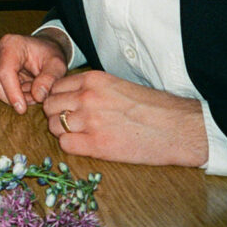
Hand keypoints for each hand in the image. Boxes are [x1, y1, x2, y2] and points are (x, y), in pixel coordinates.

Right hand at [0, 33, 68, 113]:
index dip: (12, 93)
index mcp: (11, 44)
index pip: (5, 72)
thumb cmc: (48, 56)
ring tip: (28, 92)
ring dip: (10, 98)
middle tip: (32, 99)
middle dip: (12, 98)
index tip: (22, 109)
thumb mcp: (57, 65)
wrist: (40, 49)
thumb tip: (38, 96)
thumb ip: (50, 80)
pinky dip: (5, 95)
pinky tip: (19, 89)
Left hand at [42, 70, 207, 166]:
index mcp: (93, 79)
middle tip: (71, 123)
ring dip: (63, 131)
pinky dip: (71, 146)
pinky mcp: (96, 144)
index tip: (66, 107)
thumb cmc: (153, 107)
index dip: (59, 99)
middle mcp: (87, 97)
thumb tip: (70, 96)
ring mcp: (90, 120)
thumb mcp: (118, 85)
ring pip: (53, 125)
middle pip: (49, 106)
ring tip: (81, 135)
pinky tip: (86, 145)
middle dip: (55, 114)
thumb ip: (92, 88)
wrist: (177, 128)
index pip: (56, 87)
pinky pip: (65, 144)